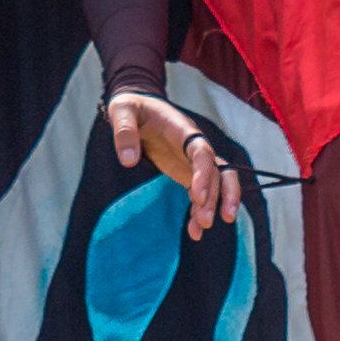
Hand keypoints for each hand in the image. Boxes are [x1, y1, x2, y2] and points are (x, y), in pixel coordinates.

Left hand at [99, 91, 239, 238]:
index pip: (202, 152)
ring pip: (216, 183)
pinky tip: (193, 233)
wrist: (139, 109)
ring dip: (214, 206)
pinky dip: (199, 211)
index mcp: (182, 129)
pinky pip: (201, 193)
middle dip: (216, 196)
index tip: (197, 197)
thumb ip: (124, 131)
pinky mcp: (187, 172)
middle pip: (216, 171)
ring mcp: (193, 160)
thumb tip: (128, 160)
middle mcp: (194, 146)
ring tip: (201, 230)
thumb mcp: (122, 110)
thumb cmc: (132, 108)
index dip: (204, 174)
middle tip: (206, 221)